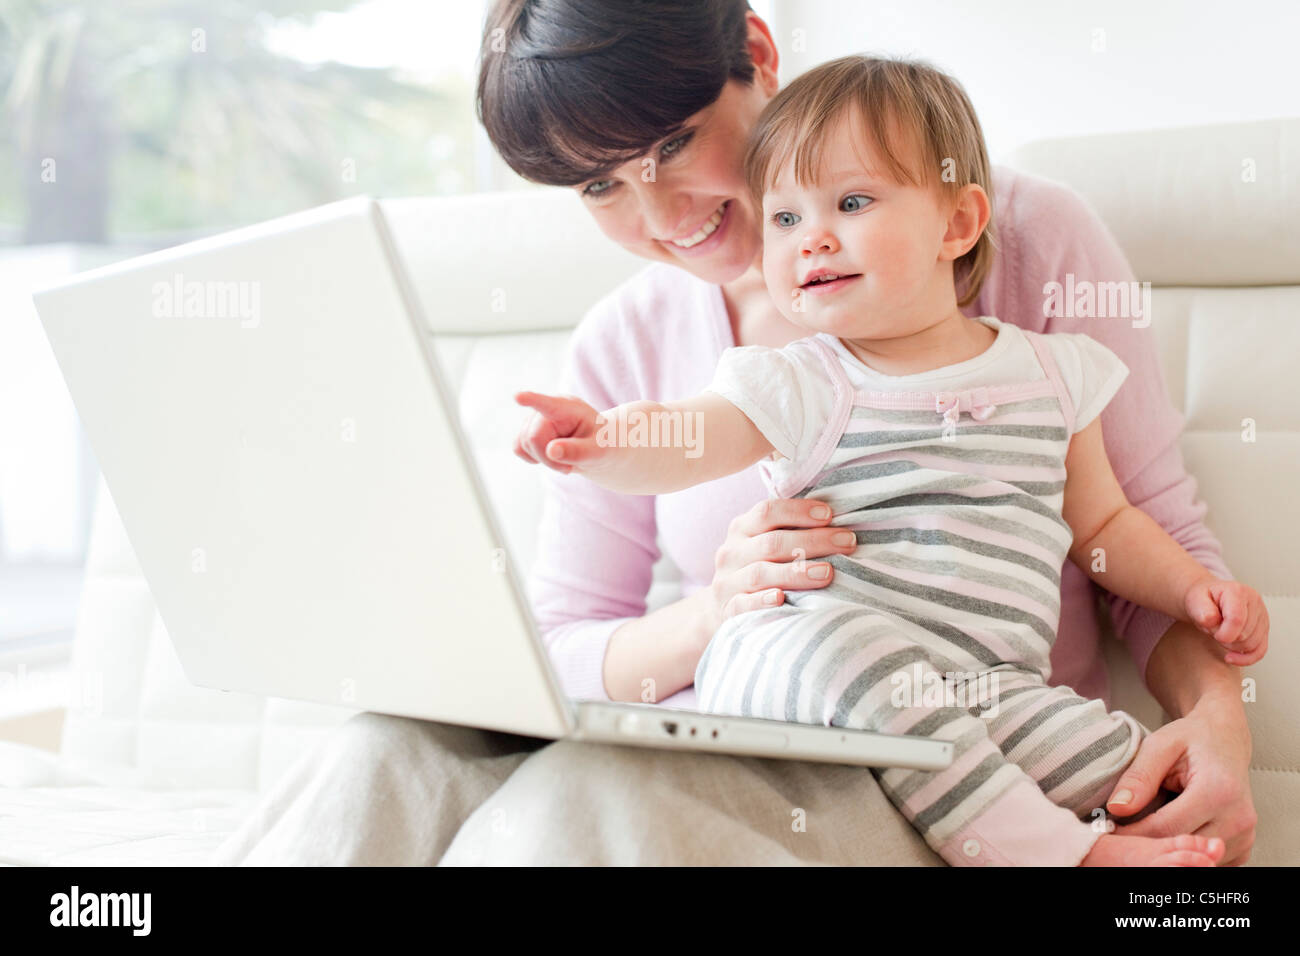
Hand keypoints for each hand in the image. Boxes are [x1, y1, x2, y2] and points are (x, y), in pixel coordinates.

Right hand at [513, 391, 604, 475]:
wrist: (594, 444)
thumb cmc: (599, 443)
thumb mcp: (598, 450)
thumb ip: (578, 451)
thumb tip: (551, 451)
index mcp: (569, 408)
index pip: (549, 404)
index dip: (532, 400)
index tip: (517, 396)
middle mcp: (548, 408)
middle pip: (533, 438)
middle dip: (548, 459)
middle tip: (569, 467)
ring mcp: (534, 418)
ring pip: (524, 444)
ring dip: (544, 460)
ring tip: (563, 459)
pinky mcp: (526, 429)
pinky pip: (518, 448)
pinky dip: (533, 458)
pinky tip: (549, 455)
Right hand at [699, 498, 859, 637]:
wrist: (722, 606)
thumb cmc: (760, 568)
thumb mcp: (764, 543)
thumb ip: (790, 530)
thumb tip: (838, 519)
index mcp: (742, 528)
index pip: (767, 512)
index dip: (798, 511)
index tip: (830, 515)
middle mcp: (731, 552)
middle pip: (771, 543)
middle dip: (813, 541)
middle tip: (847, 542)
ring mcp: (727, 582)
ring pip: (760, 573)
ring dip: (796, 572)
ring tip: (827, 572)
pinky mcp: (727, 610)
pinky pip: (743, 604)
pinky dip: (762, 601)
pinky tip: (782, 598)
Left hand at [1104, 696, 1256, 864]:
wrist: (1225, 739)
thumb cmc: (1191, 739)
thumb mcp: (1160, 746)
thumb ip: (1139, 777)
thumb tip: (1117, 808)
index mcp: (1219, 791)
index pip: (1166, 828)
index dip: (1132, 833)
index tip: (1108, 830)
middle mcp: (1238, 818)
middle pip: (1182, 848)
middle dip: (1147, 845)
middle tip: (1120, 836)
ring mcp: (1245, 836)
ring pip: (1195, 860)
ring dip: (1167, 852)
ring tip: (1142, 833)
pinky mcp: (1244, 847)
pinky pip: (1208, 862)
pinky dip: (1186, 855)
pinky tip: (1168, 837)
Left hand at [1184, 576, 1268, 665]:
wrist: (1207, 598)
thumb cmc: (1202, 599)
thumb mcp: (1195, 600)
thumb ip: (1201, 610)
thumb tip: (1211, 620)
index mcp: (1238, 592)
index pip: (1237, 620)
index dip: (1224, 633)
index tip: (1213, 633)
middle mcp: (1254, 602)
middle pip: (1245, 635)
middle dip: (1225, 639)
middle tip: (1213, 630)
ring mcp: (1262, 616)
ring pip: (1252, 645)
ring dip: (1232, 646)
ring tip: (1220, 634)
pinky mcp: (1263, 629)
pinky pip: (1260, 650)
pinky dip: (1246, 658)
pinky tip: (1231, 657)